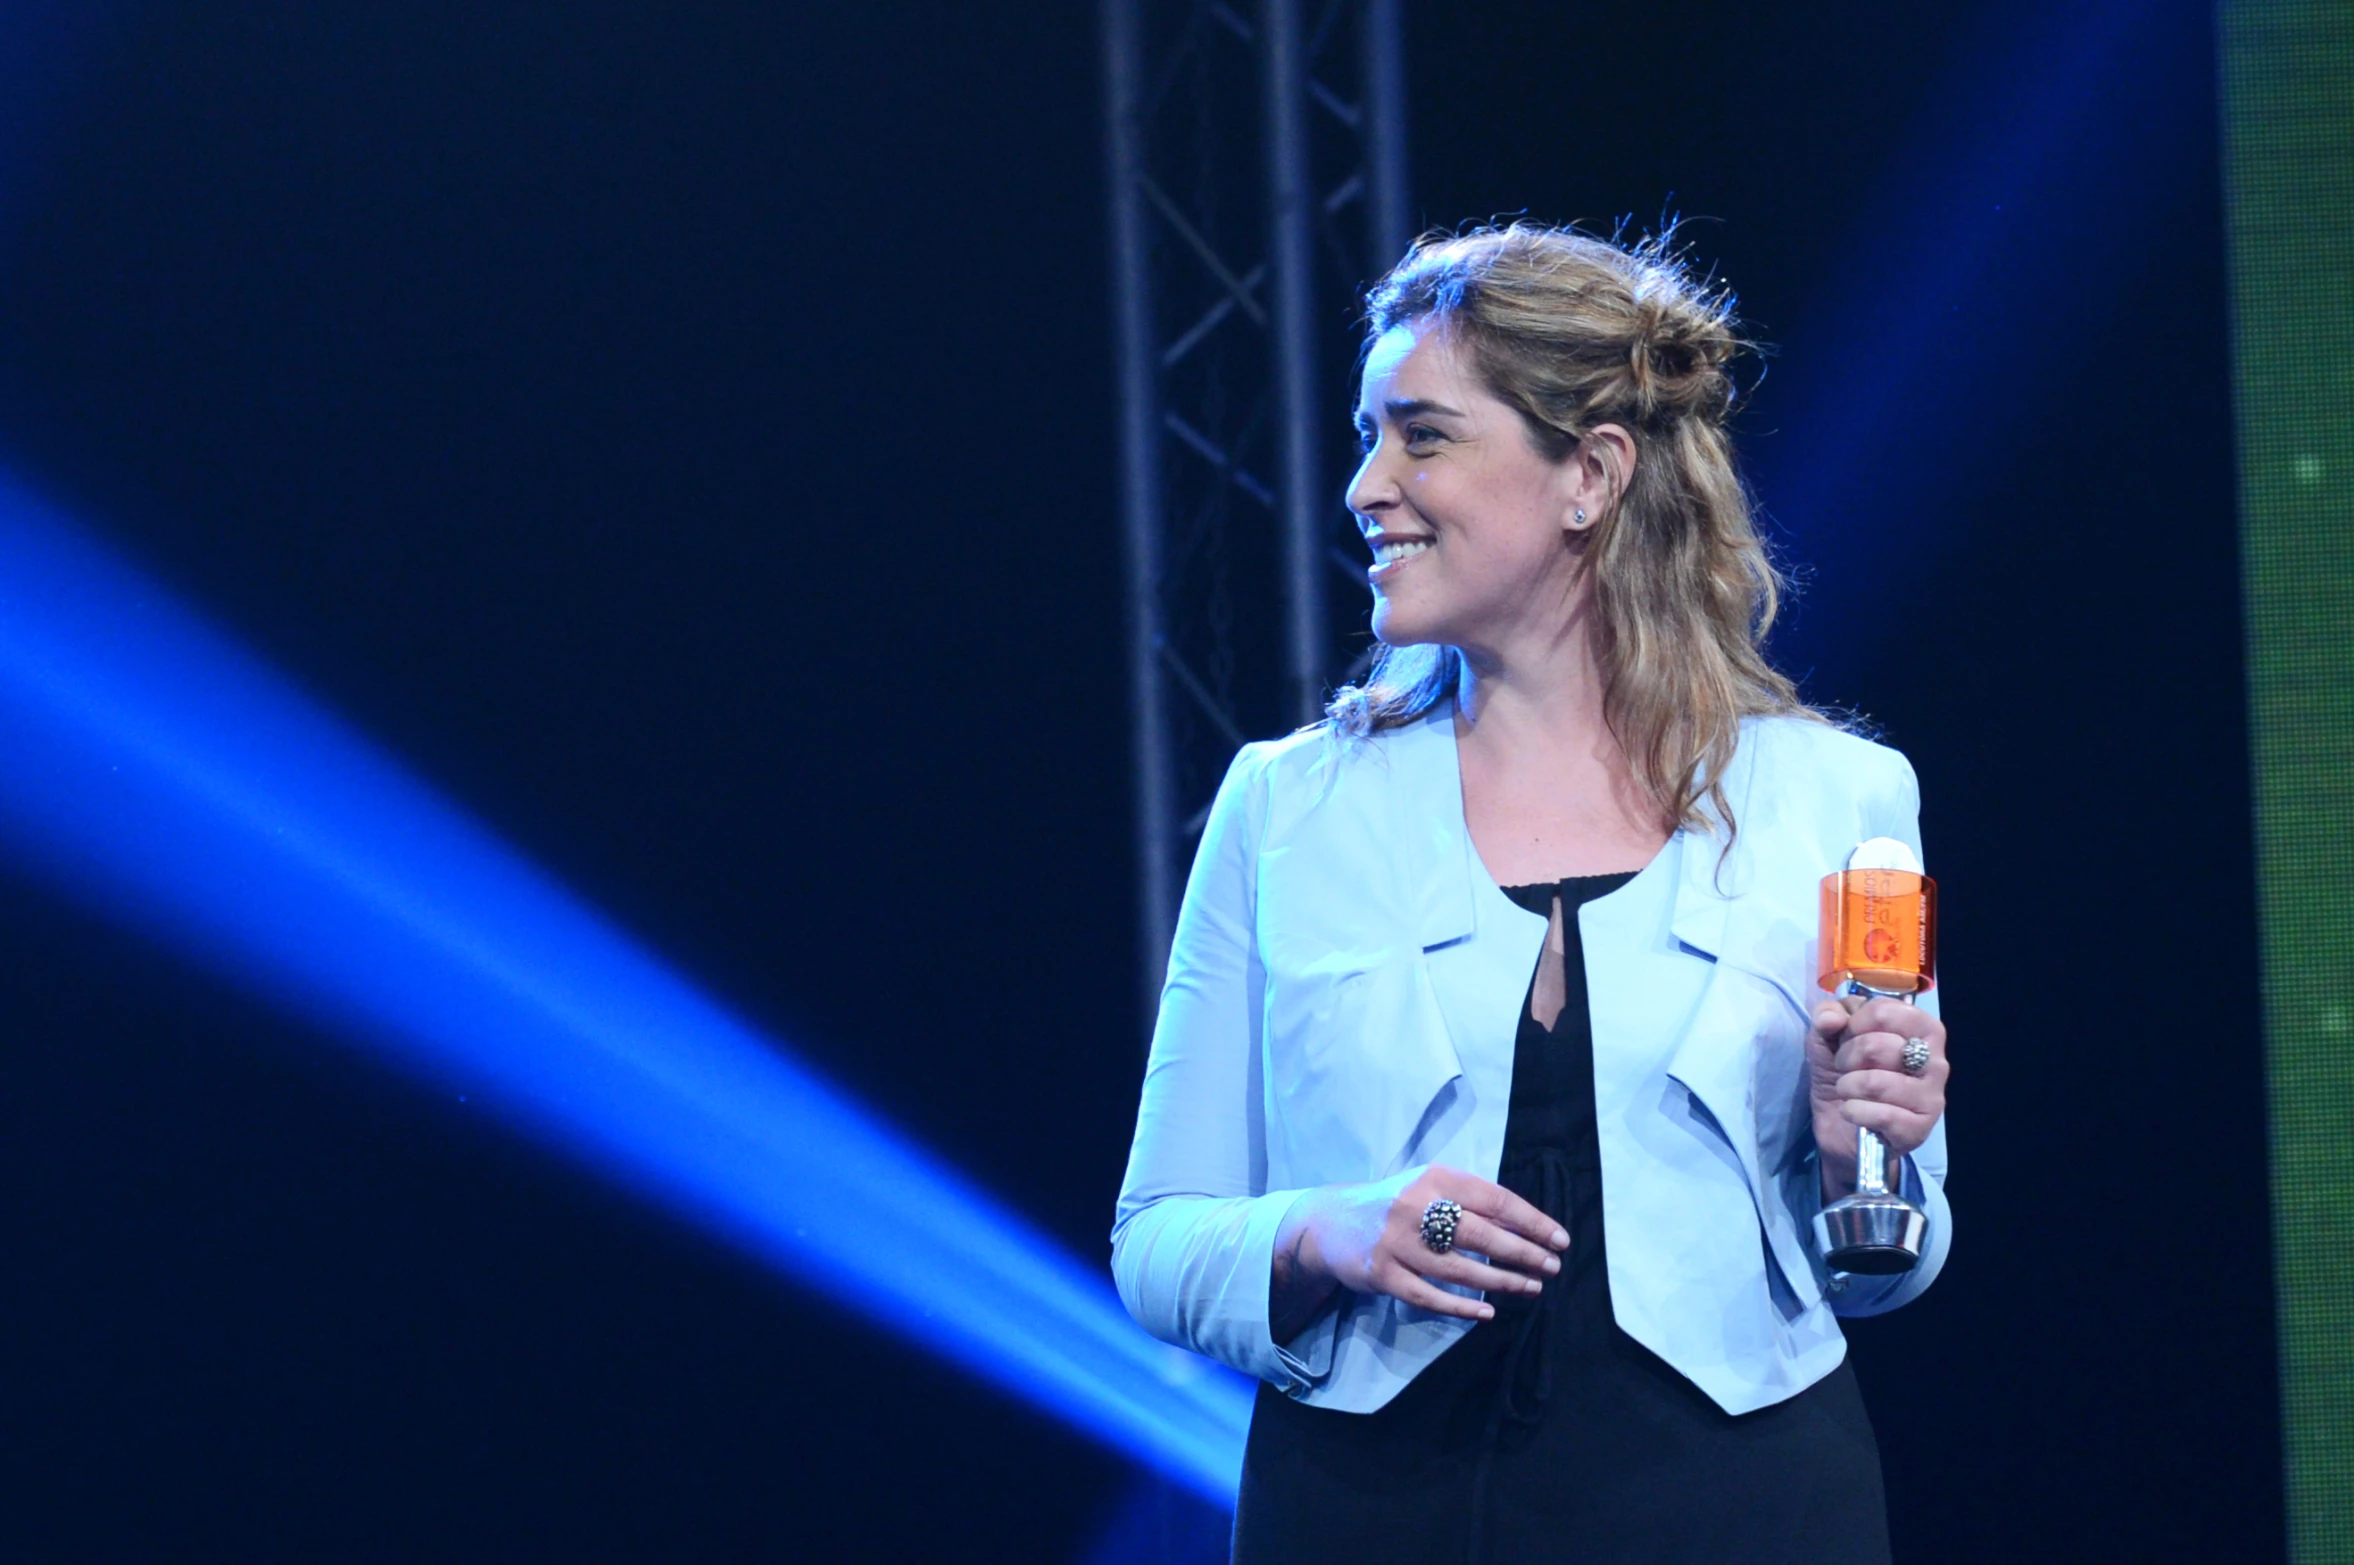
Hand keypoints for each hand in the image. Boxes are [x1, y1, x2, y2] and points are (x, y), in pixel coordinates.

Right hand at [1272, 1164, 1566, 1336]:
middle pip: (1481, 1234)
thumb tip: (1528, 1227)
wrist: (1332, 1222)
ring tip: (1531, 1289)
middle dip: (1523, 1253)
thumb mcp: (1431, 1188)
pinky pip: (1428, 1295)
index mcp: (1436, 1178)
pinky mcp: (1382, 1273)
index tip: (1559, 1240)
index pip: (1495, 1199)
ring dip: (1500, 1282)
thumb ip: (1471, 1201)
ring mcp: (1397, 1242)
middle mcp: (1416, 1205)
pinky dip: (1460, 1307)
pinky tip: (1487, 1313)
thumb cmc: (1397, 1205)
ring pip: (1459, 1269)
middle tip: (1552, 1268)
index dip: (1532, 1222)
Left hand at [1808, 994, 1948, 1195]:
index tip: (1847, 1037)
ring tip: (1848, 1090)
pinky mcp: (1920, 1129)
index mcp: (1923, 1029)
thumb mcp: (1829, 1035)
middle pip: (1877, 1046)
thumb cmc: (1846, 1072)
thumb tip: (1831, 1018)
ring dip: (1847, 1086)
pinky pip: (1880, 1115)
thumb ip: (1828, 1014)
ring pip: (1876, 1082)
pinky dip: (1854, 1112)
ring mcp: (1932, 1097)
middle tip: (1845, 1068)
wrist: (1843, 1125)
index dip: (1853, 1024)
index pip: (1884, 1011)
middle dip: (1846, 1058)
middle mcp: (1936, 1061)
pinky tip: (1853, 1112)